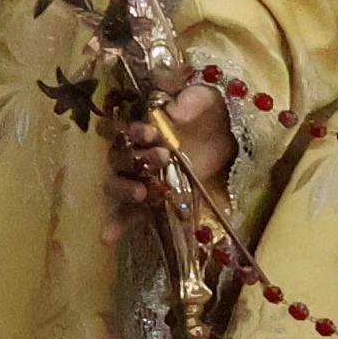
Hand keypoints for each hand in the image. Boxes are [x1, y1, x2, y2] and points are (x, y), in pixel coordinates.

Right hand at [109, 77, 224, 224]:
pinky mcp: (152, 200)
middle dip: (134, 159)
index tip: (151, 132)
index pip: (123, 128)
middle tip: (161, 157)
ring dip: (124, 188)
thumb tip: (176, 112)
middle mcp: (137, 152)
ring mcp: (142, 178)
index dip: (133, 131)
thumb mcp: (210, 100)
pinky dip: (117, 225)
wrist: (231, 141)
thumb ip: (194, 101)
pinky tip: (106, 238)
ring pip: (117, 185)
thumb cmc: (214, 115)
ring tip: (142, 193)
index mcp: (145, 125)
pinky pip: (129, 215)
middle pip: (119, 158)